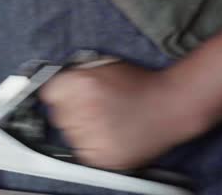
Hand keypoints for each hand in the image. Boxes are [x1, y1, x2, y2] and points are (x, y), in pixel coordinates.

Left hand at [40, 63, 203, 169]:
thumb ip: (77, 74)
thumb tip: (54, 83)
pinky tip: (110, 133)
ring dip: (80, 129)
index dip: (60, 94)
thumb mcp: (104, 66)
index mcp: (82, 83)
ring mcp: (93, 135)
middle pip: (57, 115)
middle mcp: (84, 108)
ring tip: (106, 120)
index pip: (49, 93)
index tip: (67, 96)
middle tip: (93, 107)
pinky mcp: (103, 157)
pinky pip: (82, 153)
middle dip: (70, 111)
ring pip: (69, 135)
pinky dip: (91, 145)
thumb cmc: (140, 84)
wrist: (172, 105)